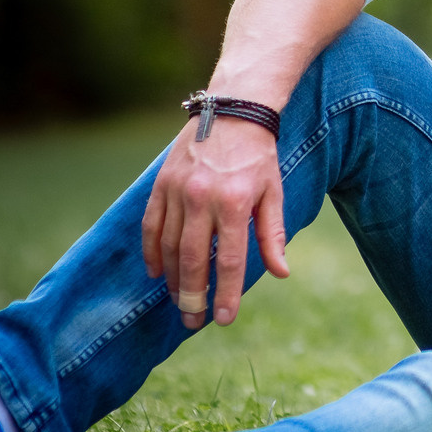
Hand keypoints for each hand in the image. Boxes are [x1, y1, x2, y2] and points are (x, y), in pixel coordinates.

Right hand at [141, 115, 291, 328]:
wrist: (233, 111)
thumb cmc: (258, 155)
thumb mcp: (274, 192)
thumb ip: (273, 235)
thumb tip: (280, 273)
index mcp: (235, 203)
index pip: (227, 260)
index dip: (225, 294)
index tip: (223, 319)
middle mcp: (202, 198)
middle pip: (191, 259)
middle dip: (192, 296)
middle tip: (193, 321)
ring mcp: (178, 191)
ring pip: (168, 246)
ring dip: (171, 279)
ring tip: (179, 302)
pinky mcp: (161, 184)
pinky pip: (151, 225)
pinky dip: (151, 252)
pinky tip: (156, 272)